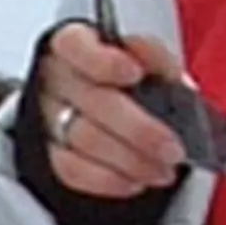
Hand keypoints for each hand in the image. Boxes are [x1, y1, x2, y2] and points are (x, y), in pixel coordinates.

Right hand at [19, 20, 191, 206]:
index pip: (76, 46)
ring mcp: (47, 117)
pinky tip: (135, 181)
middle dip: (139, 130)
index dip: (104, 62)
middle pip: (93, 102)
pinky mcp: (48, 153)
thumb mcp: (140, 55)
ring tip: (163, 170)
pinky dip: (108, 180)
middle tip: (173, 148)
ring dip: (132, 160)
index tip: (134, 73)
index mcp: (74, 43)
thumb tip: (178, 86)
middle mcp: (55, 79)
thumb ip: (156, 62)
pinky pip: (73, 170)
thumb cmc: (120, 74)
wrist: (96, 103)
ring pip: (86, 140)